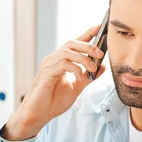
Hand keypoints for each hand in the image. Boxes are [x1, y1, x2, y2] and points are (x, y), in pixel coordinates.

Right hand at [2, 24, 106, 140]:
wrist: (40, 114)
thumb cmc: (54, 101)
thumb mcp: (76, 88)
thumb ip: (88, 77)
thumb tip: (102, 66)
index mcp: (61, 61)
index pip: (75, 43)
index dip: (87, 34)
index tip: (100, 27)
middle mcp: (54, 59)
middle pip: (71, 43)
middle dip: (88, 45)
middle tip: (100, 52)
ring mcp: (49, 65)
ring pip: (67, 51)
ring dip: (83, 57)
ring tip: (93, 67)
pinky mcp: (47, 73)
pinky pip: (62, 64)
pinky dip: (75, 68)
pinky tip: (80, 76)